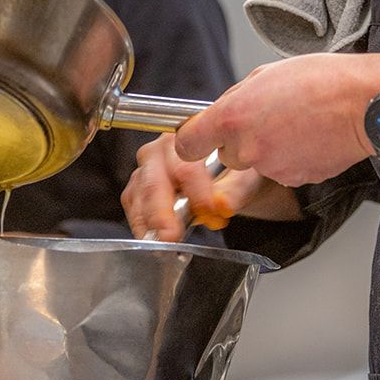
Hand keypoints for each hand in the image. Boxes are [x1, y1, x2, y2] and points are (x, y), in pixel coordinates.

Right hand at [121, 133, 263, 241]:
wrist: (230, 172)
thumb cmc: (237, 168)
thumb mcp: (247, 174)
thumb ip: (236, 189)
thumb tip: (222, 204)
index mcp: (191, 135)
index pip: (186, 166)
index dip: (197, 193)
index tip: (210, 212)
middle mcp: (162, 147)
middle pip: (154, 181)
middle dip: (162, 213)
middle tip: (171, 236)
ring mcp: (148, 165)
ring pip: (139, 193)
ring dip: (150, 221)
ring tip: (164, 244)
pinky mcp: (139, 183)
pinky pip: (132, 202)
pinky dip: (141, 222)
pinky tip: (154, 237)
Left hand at [173, 52, 379, 186]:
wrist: (367, 105)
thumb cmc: (323, 80)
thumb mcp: (266, 73)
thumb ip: (237, 97)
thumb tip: (223, 111)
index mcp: (233, 116)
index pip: (188, 144)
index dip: (194, 140)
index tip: (199, 137)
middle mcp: (247, 147)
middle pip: (227, 155)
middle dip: (241, 141)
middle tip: (270, 118)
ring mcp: (271, 168)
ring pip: (258, 162)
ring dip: (270, 148)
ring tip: (298, 123)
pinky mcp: (294, 180)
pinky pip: (284, 170)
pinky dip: (293, 158)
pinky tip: (311, 137)